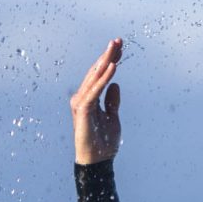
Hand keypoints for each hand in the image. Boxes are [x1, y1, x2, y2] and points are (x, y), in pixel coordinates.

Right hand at [71, 37, 122, 164]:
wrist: (97, 161)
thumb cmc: (103, 142)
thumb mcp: (112, 117)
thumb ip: (112, 102)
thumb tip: (115, 85)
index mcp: (90, 99)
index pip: (100, 75)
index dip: (110, 60)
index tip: (121, 48)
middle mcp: (82, 97)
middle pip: (96, 71)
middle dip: (108, 55)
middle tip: (118, 39)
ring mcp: (81, 102)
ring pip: (95, 77)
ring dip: (106, 60)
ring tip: (115, 47)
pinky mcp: (83, 109)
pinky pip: (95, 90)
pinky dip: (104, 77)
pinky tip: (113, 67)